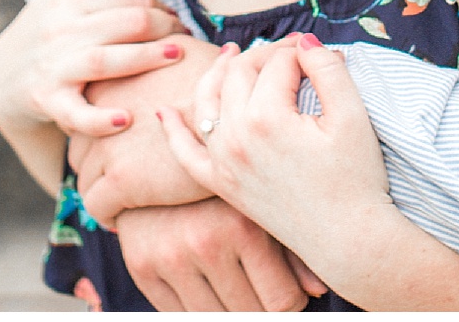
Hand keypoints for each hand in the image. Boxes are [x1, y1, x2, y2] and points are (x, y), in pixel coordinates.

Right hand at [0, 0, 186, 137]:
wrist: (4, 75)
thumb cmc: (48, 25)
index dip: (160, 4)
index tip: (174, 17)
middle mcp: (60, 30)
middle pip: (125, 23)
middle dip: (164, 28)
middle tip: (184, 38)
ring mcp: (54, 67)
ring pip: (105, 61)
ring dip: (146, 58)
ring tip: (177, 56)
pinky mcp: (48, 101)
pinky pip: (76, 113)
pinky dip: (100, 119)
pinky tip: (127, 119)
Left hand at [69, 40, 223, 225]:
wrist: (243, 121)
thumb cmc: (226, 85)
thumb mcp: (191, 49)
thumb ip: (167, 46)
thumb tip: (172, 39)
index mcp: (115, 75)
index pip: (90, 106)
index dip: (105, 127)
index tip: (122, 140)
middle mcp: (103, 106)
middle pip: (81, 142)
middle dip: (98, 160)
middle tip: (122, 173)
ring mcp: (109, 143)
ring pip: (85, 175)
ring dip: (101, 188)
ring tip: (122, 200)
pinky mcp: (121, 178)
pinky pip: (96, 205)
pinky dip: (107, 215)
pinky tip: (122, 219)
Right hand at [117, 198, 328, 311]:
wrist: (156, 152)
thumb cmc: (222, 181)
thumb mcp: (261, 203)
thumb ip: (292, 247)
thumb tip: (317, 290)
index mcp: (242, 225)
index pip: (281, 302)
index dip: (291, 302)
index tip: (288, 292)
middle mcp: (204, 242)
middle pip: (250, 314)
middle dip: (262, 307)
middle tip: (264, 290)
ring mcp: (169, 257)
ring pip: (215, 320)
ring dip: (231, 309)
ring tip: (239, 286)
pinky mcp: (141, 266)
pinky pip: (179, 315)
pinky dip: (199, 308)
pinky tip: (210, 286)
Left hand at [161, 36, 390, 283]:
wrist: (347, 240)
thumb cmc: (356, 179)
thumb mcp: (353, 116)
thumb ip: (327, 69)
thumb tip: (303, 40)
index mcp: (266, 117)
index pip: (277, 62)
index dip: (301, 51)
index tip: (320, 54)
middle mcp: (234, 137)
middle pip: (239, 73)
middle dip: (264, 55)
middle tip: (290, 54)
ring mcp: (223, 162)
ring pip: (207, 101)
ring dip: (218, 73)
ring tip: (233, 55)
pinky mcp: (221, 184)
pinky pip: (185, 154)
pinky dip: (173, 131)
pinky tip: (165, 112)